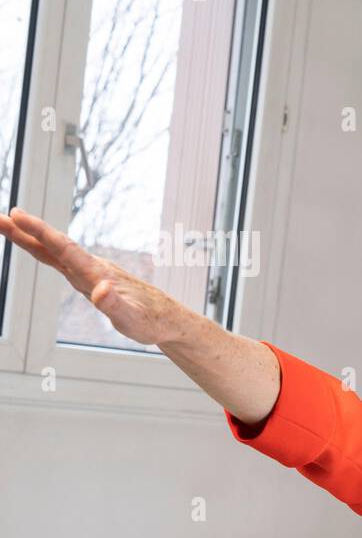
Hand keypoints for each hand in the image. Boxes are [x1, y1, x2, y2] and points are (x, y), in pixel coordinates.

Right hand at [0, 207, 188, 345]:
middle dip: (26, 230)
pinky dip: (45, 250)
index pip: (64, 248)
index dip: (40, 232)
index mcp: (97, 273)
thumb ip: (115, 306)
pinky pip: (62, 261)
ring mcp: (90, 273)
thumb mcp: (132, 320)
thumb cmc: (152, 322)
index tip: (17, 215)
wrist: (168, 320)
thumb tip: (100, 290)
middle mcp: (92, 268)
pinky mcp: (91, 280)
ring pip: (55, 252)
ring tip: (7, 224)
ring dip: (31, 238)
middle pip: (54, 245)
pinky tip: (36, 246)